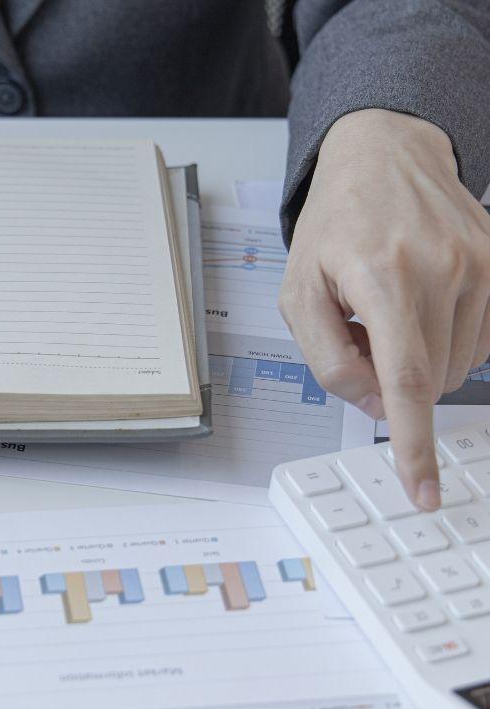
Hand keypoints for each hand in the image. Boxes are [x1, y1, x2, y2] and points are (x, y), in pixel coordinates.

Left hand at [281, 108, 489, 510]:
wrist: (383, 156)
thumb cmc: (333, 226)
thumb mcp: (299, 293)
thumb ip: (326, 358)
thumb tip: (373, 404)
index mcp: (382, 277)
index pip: (407, 379)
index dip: (415, 443)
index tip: (423, 491)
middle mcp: (443, 269)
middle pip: (431, 378)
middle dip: (394, 379)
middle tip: (364, 333)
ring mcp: (483, 263)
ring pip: (460, 364)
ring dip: (422, 357)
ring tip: (390, 308)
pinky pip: (483, 338)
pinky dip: (448, 339)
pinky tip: (421, 303)